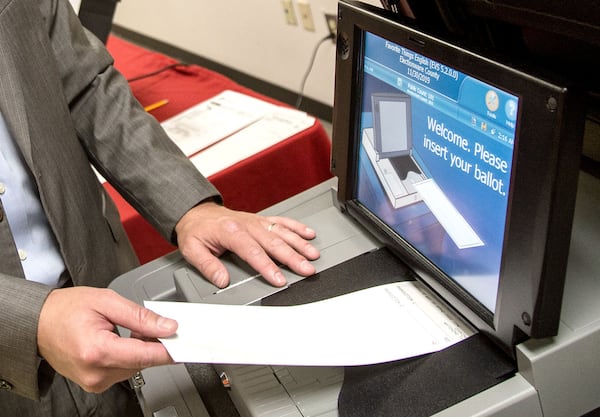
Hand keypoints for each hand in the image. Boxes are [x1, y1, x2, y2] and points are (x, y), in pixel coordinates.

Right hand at [37, 287, 177, 392]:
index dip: (170, 350)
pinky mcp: (95, 383)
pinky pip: (124, 370)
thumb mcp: (107, 301)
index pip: (146, 356)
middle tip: (152, 323)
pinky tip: (121, 341)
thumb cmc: (66, 310)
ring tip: (126, 329)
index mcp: (97, 351)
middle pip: (143, 362)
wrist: (38, 323)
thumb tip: (167, 326)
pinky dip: (129, 355)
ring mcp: (94, 381)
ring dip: (140, 349)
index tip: (185, 344)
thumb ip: (140, 316)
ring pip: (136, 367)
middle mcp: (96, 372)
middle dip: (154, 343)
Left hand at [175, 202, 319, 287]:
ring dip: (299, 244)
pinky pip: (281, 221)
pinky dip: (296, 227)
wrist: (196, 212)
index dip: (268, 267)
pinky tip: (308, 234)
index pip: (253, 252)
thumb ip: (207, 265)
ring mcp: (256, 221)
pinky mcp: (261, 219)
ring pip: (282, 232)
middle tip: (306, 270)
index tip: (279, 279)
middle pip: (274, 242)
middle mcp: (247, 224)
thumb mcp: (192, 249)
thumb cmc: (196, 231)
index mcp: (231, 232)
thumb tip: (221, 280)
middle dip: (293, 257)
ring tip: (313, 255)